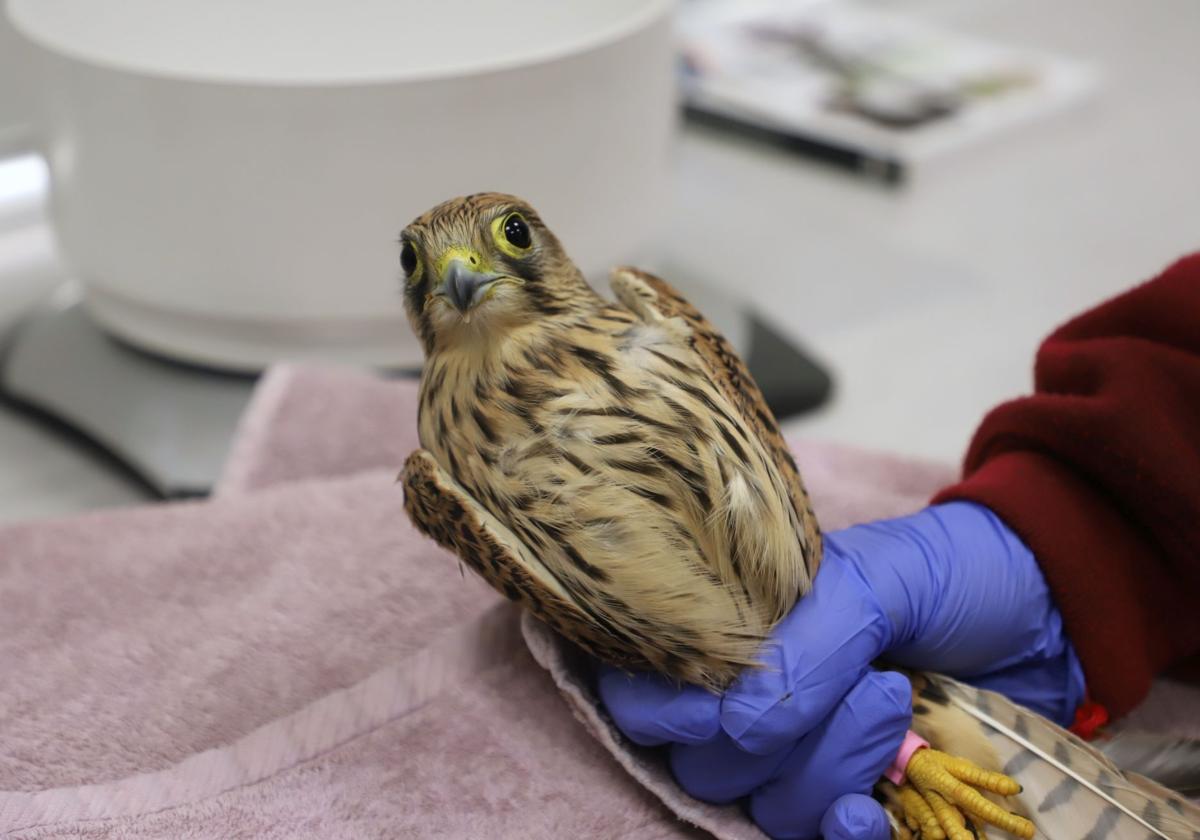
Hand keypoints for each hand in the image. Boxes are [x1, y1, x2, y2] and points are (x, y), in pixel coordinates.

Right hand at [598, 501, 1085, 838]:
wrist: (1041, 615)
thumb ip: (803, 642)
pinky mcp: (857, 804)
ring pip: (763, 806)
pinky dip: (840, 834)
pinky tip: (870, 812)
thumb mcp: (870, 578)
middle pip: (703, 764)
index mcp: (727, 636)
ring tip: (896, 703)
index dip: (666, 711)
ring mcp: (802, 760)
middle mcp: (749, 705)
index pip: (643, 694)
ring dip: (829, 768)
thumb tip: (740, 726)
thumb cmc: (940, 574)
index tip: (725, 702)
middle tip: (868, 680)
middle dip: (779, 734)